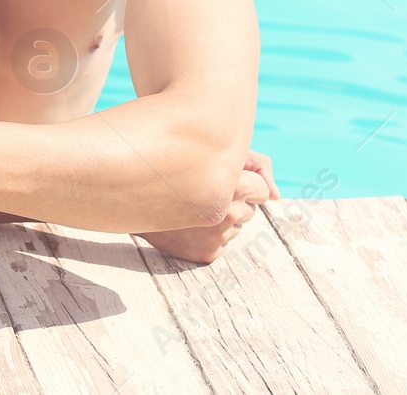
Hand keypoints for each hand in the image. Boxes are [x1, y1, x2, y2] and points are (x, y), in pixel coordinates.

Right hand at [138, 151, 278, 264]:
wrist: (128, 193)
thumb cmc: (176, 162)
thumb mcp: (214, 150)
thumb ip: (256, 165)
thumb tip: (278, 197)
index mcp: (227, 184)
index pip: (262, 190)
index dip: (247, 183)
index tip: (226, 178)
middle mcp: (224, 213)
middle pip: (251, 210)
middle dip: (234, 201)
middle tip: (201, 191)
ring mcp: (215, 237)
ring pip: (236, 228)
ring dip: (222, 219)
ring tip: (189, 206)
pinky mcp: (207, 256)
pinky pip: (222, 245)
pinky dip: (209, 236)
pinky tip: (187, 225)